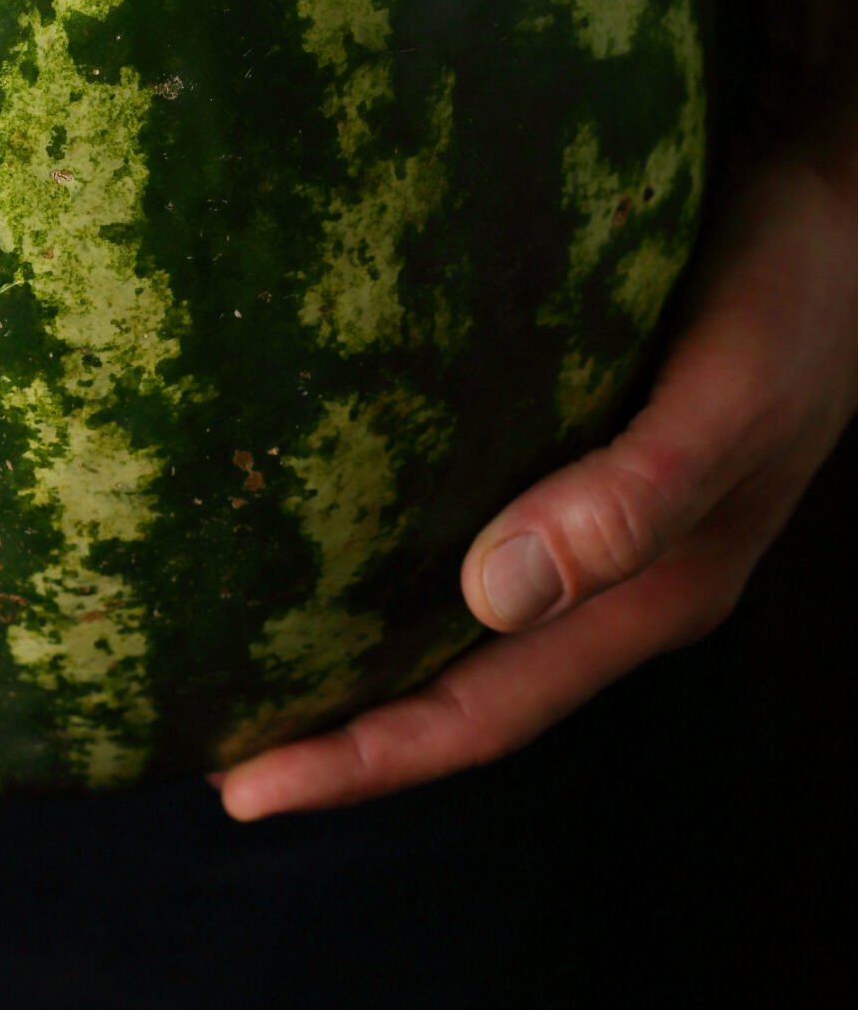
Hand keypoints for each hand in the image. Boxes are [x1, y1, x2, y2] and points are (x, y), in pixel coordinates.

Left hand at [212, 139, 857, 819]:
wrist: (847, 216)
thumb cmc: (794, 293)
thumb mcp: (728, 392)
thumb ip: (630, 499)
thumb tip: (493, 596)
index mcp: (652, 598)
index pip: (482, 714)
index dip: (366, 761)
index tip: (242, 793)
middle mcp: (620, 585)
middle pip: (463, 692)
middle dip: (346, 737)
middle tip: (215, 759)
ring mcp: (605, 531)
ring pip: (464, 630)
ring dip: (364, 662)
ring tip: (249, 671)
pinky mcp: (582, 461)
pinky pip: (471, 539)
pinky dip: (394, 565)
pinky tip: (329, 537)